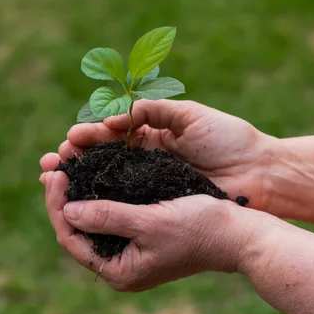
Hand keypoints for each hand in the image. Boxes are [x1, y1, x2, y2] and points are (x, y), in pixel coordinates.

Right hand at [41, 100, 275, 210]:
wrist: (261, 173)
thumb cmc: (229, 140)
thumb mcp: (192, 116)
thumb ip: (155, 110)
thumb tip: (116, 116)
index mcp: (150, 135)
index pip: (109, 134)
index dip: (87, 136)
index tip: (70, 139)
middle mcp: (143, 159)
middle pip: (100, 158)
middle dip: (74, 158)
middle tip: (52, 162)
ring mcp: (147, 183)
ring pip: (105, 180)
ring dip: (79, 179)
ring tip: (53, 178)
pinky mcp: (156, 203)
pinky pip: (122, 201)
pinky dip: (99, 200)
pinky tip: (79, 201)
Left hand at [41, 170, 262, 290]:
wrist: (238, 234)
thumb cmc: (199, 228)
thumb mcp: (150, 222)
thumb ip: (108, 217)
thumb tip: (68, 210)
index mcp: (118, 270)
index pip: (70, 238)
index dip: (56, 204)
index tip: (54, 173)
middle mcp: (118, 263)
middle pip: (75, 228)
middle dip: (61, 196)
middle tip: (52, 163)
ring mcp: (127, 249)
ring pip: (88, 218)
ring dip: (75, 191)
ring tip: (64, 163)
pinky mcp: (137, 234)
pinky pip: (105, 213)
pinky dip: (94, 192)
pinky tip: (88, 172)